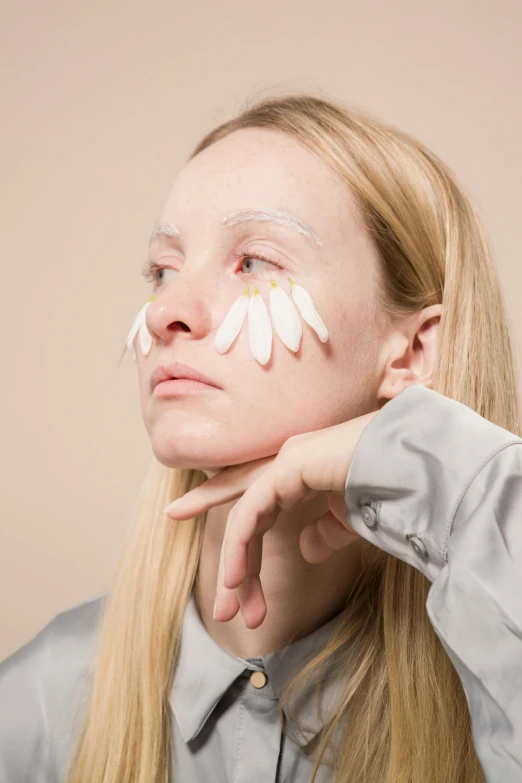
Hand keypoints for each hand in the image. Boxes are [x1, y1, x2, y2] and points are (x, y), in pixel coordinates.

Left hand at [164, 409, 379, 627]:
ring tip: (228, 612)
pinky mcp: (286, 468)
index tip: (224, 578)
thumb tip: (307, 550)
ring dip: (234, 570)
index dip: (236, 537)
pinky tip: (235, 581)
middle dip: (234, 566)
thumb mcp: (355, 519)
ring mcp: (285, 462)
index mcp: (302, 471)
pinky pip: (249, 514)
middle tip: (225, 612)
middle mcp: (288, 463)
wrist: (417, 467)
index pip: (257, 505)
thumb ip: (328, 531)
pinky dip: (238, 548)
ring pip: (243, 521)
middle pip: (246, 519)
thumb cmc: (394, 487)